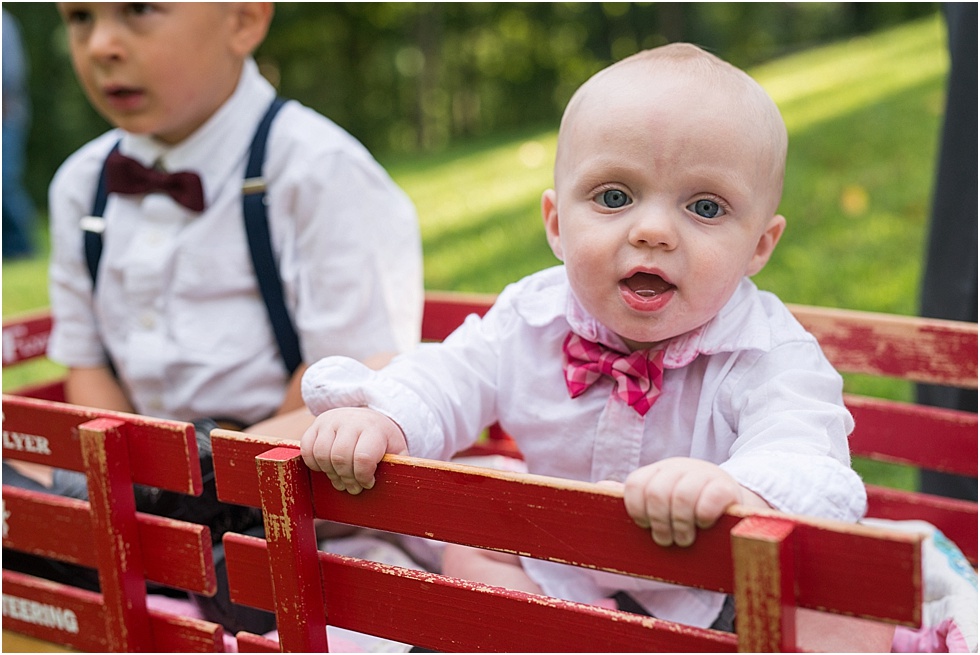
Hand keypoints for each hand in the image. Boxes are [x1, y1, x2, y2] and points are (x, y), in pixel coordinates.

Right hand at [300, 407, 407, 493]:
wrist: (369, 417)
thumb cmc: (383, 441)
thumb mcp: (397, 450)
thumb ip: (400, 466)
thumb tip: (405, 486)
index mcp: (374, 428)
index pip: (363, 457)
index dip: (363, 477)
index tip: (368, 483)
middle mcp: (350, 421)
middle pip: (339, 458)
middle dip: (346, 479)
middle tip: (353, 486)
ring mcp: (331, 421)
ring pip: (320, 454)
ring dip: (329, 473)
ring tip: (340, 478)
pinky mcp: (316, 425)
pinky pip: (306, 448)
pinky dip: (314, 463)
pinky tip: (327, 468)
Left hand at [622, 458, 759, 547]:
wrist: (732, 504)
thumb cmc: (688, 510)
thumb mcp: (659, 502)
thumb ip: (634, 497)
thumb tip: (599, 486)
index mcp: (657, 472)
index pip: (635, 484)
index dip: (636, 510)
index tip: (645, 526)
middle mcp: (677, 468)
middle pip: (656, 493)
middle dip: (659, 523)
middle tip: (666, 540)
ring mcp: (702, 474)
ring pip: (681, 497)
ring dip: (680, 525)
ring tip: (684, 539)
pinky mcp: (725, 486)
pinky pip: (709, 499)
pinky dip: (703, 517)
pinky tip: (705, 525)